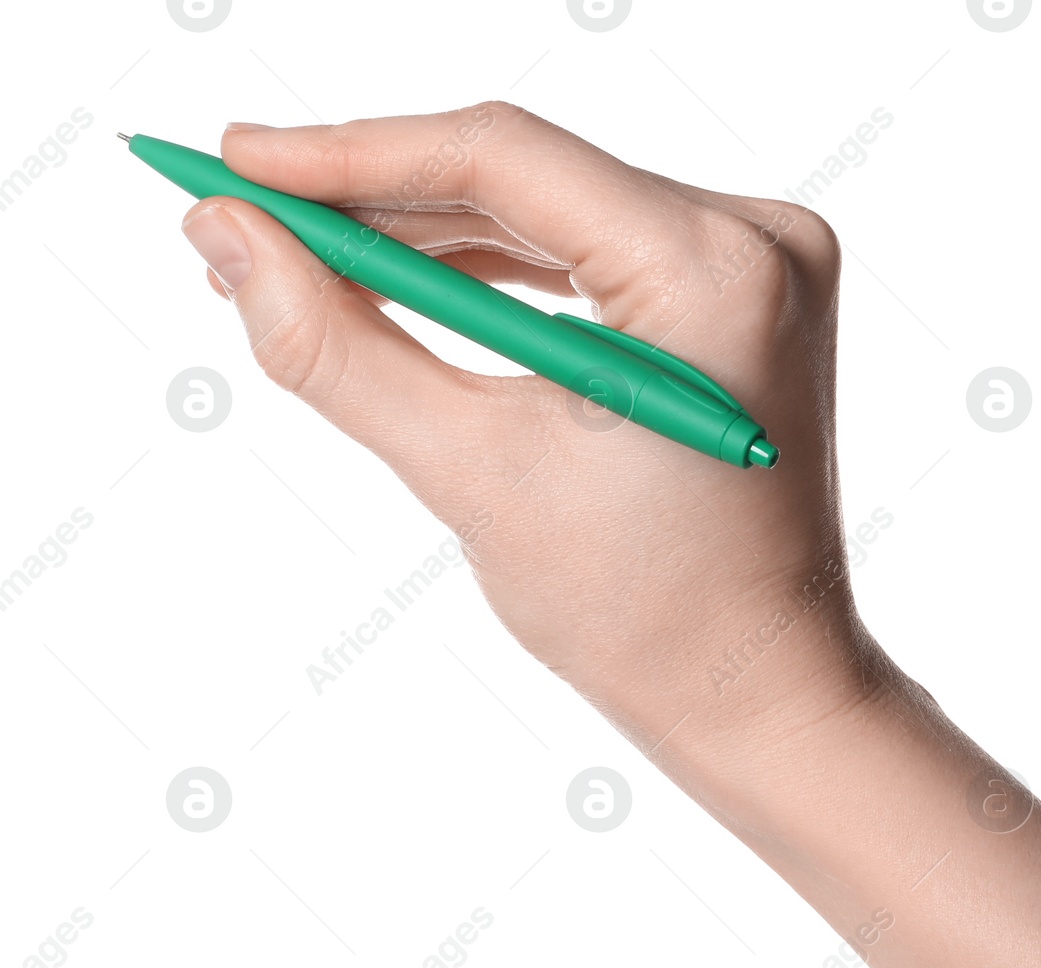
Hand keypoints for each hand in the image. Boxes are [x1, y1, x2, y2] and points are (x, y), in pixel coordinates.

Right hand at [183, 101, 867, 761]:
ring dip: (428, 234)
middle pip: (528, 176)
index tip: (235, 164)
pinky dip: (501, 269)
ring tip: (299, 254)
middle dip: (376, 199)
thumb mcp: (471, 472)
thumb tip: (229, 241)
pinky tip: (401, 275)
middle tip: (243, 214)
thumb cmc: (643, 613)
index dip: (351, 155)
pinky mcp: (740, 301)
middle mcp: (759, 243)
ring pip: (556, 210)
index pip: (504, 161)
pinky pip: (596, 253)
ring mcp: (761, 266)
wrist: (755, 688)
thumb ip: (338, 347)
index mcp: (716, 275)